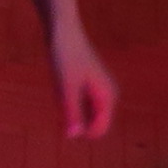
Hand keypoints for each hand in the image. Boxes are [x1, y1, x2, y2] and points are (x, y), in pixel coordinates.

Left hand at [49, 23, 119, 139]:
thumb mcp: (65, 86)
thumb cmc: (65, 56)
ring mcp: (98, 89)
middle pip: (90, 121)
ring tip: (62, 81)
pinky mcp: (87, 83)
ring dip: (68, 105)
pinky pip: (76, 100)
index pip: (99, 129)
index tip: (61, 114)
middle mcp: (107, 95)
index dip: (79, 131)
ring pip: (82, 111)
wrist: (63, 30)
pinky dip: (65, 97)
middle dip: (73, 115)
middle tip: (62, 90)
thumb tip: (73, 136)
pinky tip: (60, 78)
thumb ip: (71, 112)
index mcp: (107, 97)